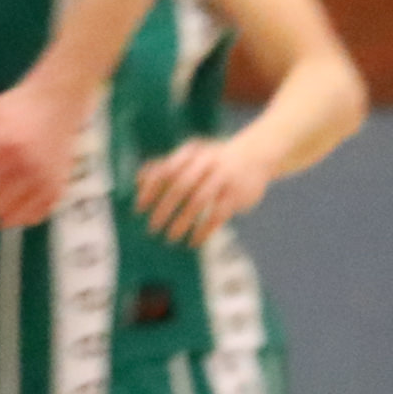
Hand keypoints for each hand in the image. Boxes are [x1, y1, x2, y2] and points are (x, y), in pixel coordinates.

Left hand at [0, 63, 89, 229]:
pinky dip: (21, 214)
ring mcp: (44, 180)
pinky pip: (33, 218)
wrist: (55, 103)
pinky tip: (19, 197)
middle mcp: (26, 166)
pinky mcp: (58, 189)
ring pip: (9, 218)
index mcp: (2, 147)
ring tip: (2, 191)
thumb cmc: (11, 111)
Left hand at [133, 130, 273, 246]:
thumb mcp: (190, 157)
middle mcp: (207, 162)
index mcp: (190, 153)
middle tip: (152, 227)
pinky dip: (204, 230)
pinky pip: (218, 215)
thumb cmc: (212, 160)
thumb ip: (164, 166)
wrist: (256, 155)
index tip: (139, 208)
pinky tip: (194, 241)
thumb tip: (137, 181)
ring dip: (182, 221)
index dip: (150, 189)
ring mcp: (224, 177)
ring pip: (199, 201)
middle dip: (164, 208)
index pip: (165, 170)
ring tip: (171, 237)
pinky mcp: (238, 193)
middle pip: (181, 186)